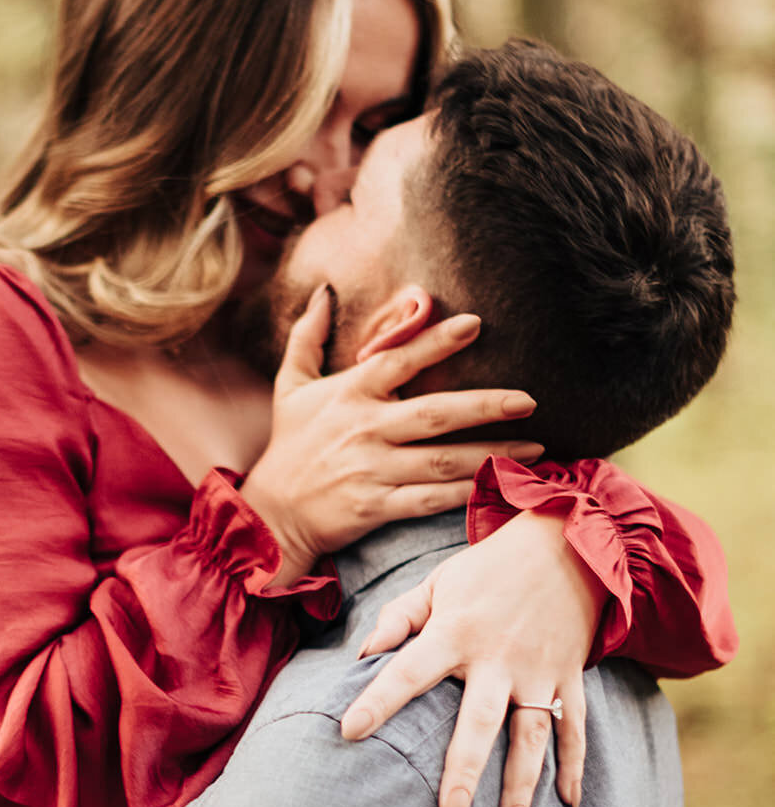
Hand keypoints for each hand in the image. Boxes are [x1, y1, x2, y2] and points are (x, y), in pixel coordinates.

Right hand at [241, 287, 542, 582]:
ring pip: (443, 461)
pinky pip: (431, 500)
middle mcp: (363, 430)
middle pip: (435, 413)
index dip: (435, 341)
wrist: (270, 514)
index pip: (398, 360)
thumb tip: (322, 293)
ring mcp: (372, 471)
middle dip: (486, 405)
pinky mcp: (377, 507)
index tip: (475, 324)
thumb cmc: (288, 446)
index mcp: (348, 394)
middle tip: (530, 400)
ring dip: (491, 454)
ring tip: (536, 448)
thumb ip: (308, 338)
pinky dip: (467, 494)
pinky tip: (500, 486)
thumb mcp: (290, 386)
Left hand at [340, 510, 606, 806]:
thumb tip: (361, 656)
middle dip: (465, 770)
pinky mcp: (568, 677)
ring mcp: (538, 670)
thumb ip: (397, 619)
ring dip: (522, 785)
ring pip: (531, 736)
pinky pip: (574, 728)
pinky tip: (568, 803)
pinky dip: (574, 766)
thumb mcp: (437, 582)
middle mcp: (498, 657)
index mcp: (455, 632)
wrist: (568, 542)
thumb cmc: (488, 569)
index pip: (408, 672)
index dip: (377, 700)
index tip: (348, 731)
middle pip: (479, 723)